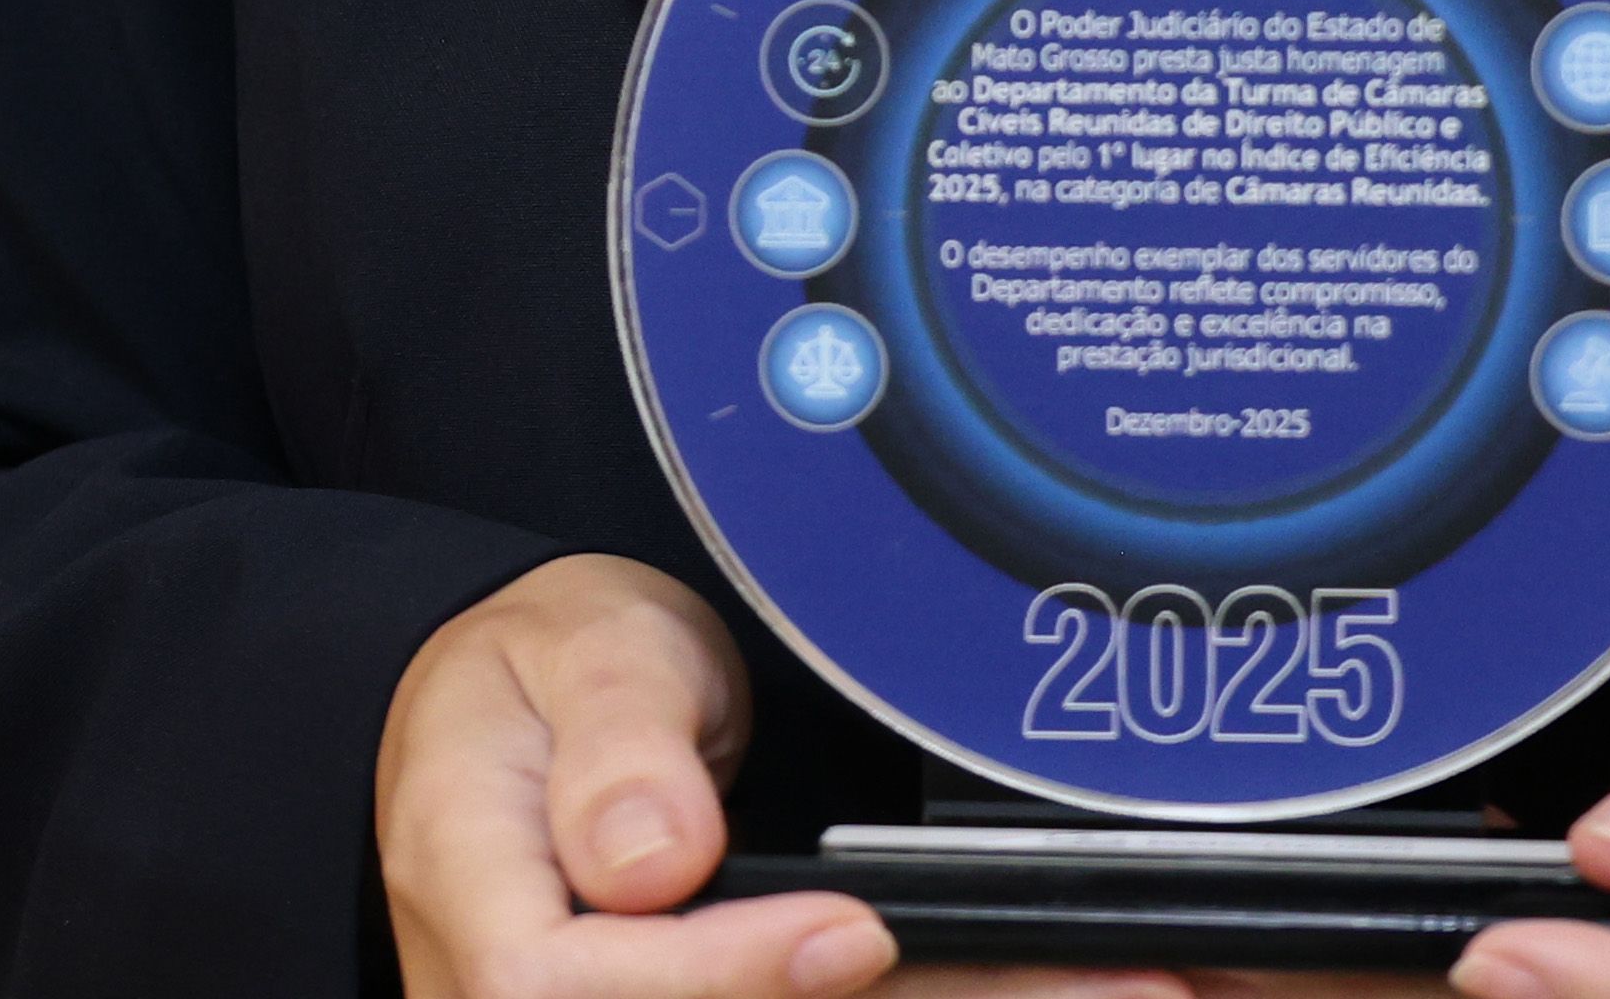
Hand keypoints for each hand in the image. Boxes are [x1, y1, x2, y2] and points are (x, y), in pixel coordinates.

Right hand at [377, 556, 1189, 998]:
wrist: (522, 719)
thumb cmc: (542, 675)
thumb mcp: (575, 645)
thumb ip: (615, 741)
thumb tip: (652, 860)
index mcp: (475, 903)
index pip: (565, 990)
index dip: (719, 979)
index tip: (848, 931)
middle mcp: (532, 997)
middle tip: (1097, 983)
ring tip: (1134, 985)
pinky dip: (945, 993)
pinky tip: (1069, 981)